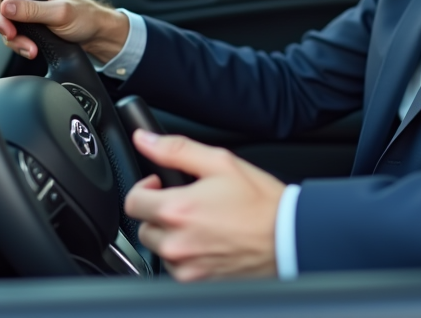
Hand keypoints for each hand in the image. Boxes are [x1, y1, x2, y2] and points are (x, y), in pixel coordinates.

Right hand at [0, 0, 128, 64]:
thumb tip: (6, 7)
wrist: (98, 37)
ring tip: (29, 47)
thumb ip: (32, 10)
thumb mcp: (60, 13)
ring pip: (5, 21)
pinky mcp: (30, 24)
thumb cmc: (87, 17)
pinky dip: (19, 44)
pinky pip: (13, 33)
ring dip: (12, 38)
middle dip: (1, 20)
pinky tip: (31, 50)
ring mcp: (29, 9)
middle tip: (10, 33)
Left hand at [124, 130, 284, 281]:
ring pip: (159, 248)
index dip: (145, 188)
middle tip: (188, 203)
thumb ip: (176, 150)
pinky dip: (185, 254)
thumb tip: (144, 139)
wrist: (288, 237)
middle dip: (159, 212)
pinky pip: (175, 267)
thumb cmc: (260, 202)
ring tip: (201, 223)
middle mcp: (176, 242)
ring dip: (171, 235)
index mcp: (177, 209)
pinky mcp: (196, 280)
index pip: (132, 201)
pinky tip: (208, 241)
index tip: (160, 185)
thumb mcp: (221, 163)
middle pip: (144, 226)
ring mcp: (185, 265)